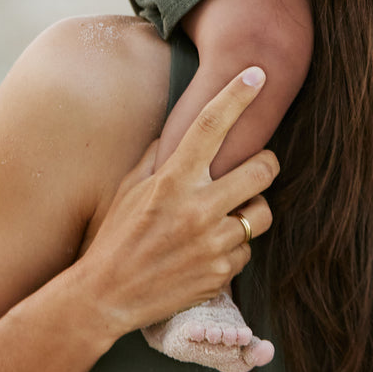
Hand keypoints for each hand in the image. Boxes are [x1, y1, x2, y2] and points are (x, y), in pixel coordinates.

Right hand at [78, 67, 278, 340]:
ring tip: (229, 214)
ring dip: (251, 210)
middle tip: (258, 164)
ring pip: (262, 213)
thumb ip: (158, 156)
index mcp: (172, 180)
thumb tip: (177, 130)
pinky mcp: (222, 273)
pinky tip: (209, 250)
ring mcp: (213, 243)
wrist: (106, 297)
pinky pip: (247, 250)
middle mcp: (197, 208)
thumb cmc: (116, 236)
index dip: (238, 95)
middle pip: (261, 169)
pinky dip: (234, 247)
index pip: (211, 125)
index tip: (258, 73)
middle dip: (266, 163)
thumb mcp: (128, 188)